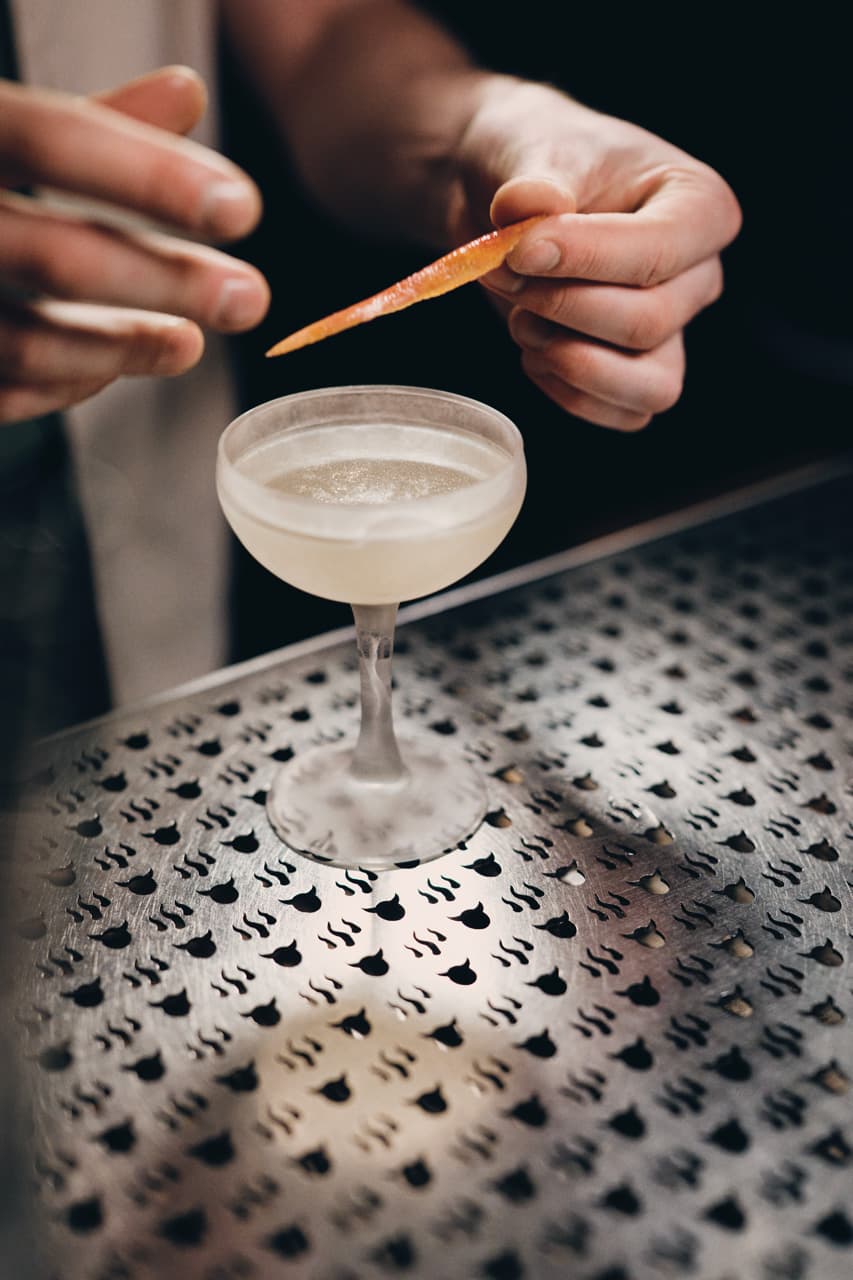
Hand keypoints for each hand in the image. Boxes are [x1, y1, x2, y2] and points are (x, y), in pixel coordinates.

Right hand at [0, 67, 268, 424]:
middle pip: (52, 252)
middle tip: (250, 298)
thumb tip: (188, 95)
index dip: (150, 175)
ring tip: (191, 347)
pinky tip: (111, 370)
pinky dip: (64, 382)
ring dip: (123, 348)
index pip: (47, 139)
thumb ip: (86, 121)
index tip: (244, 207)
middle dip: (165, 280)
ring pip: (24, 338)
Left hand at [452, 78, 740, 429]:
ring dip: (570, 361)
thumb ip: (534, 181)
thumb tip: (528, 208)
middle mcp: (698, 275)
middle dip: (561, 307)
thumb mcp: (530, 149)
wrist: (505, 199)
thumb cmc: (535, 160)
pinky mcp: (637, 371)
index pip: (658, 254)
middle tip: (502, 273)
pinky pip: (622, 414)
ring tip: (523, 318)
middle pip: (646, 323)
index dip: (584, 260)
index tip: (518, 248)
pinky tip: (533, 350)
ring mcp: (672, 330)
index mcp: (699, 206)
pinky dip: (569, 393)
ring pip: (647, 385)